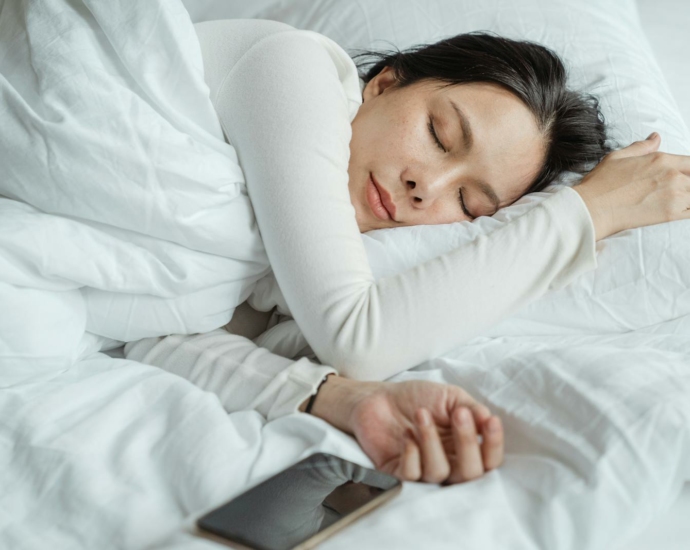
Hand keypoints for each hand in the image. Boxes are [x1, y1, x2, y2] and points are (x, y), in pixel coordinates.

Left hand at [307, 376, 503, 483]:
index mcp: (464, 447)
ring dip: (432, 441)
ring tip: (421, 414)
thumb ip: (471, 408)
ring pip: (439, 473)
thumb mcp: (450, 397)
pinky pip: (412, 475)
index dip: (493, 445)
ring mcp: (423, 470)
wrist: (378, 397)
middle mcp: (448, 463)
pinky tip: (407, 435)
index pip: (488, 460)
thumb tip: (488, 419)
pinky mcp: (398, 473)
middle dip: (467, 443)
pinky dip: (411, 454)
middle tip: (458, 414)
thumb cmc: (416, 397)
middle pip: (470, 474)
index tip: (489, 421)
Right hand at [573, 132, 689, 239]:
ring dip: (687, 197)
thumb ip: (641, 147)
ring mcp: (674, 195)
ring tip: (675, 200)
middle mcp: (672, 175)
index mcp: (661, 159)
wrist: (592, 208)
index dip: (689, 170)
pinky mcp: (671, 214)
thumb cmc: (600, 184)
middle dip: (687, 184)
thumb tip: (656, 138)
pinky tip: (680, 210)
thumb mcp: (618, 157)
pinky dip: (688, 210)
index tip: (683, 176)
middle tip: (676, 190)